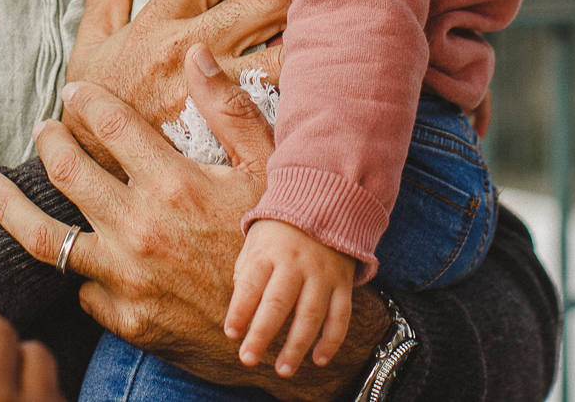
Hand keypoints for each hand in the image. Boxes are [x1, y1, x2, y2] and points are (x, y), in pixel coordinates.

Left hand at [0, 45, 386, 401]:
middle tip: (41, 130)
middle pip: (67, 173)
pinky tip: (66, 250)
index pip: (109, 124)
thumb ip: (229, 108)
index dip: (85, 100)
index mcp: (173, 183)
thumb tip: (197, 55)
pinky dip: (75, 266)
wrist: (285, 329)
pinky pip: (82, 286)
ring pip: (46, 238)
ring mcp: (127, 277)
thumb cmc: (277, 241)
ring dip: (10, 206)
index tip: (73, 90)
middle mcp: (141, 228)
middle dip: (47, 143)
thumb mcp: (268, 168)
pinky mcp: (124, 318)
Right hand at [64, 0, 287, 160]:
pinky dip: (298, 81)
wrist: (93, 162)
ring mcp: (211, 88)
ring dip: (304, 34)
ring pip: (281, 48)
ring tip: (316, 28)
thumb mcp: (92, 39)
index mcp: (159, 18)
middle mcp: (188, 46)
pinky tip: (309, 73)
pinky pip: (278, 96)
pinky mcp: (226, 124)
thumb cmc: (99, 96)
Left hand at [228, 220, 356, 375]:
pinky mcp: (343, 283)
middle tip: (249, 359)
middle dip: (262, 334)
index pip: (251, 284)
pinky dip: (332, 340)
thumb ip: (246, 274)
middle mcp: (296, 264)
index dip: (240, 310)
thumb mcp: (255, 243)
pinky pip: (340, 315)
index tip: (231, 333)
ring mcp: (322, 274)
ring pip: (310, 314)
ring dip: (296, 345)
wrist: (325, 205)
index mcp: (269, 253)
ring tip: (283, 369)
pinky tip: (319, 359)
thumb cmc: (279, 233)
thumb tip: (241, 311)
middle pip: (278, 303)